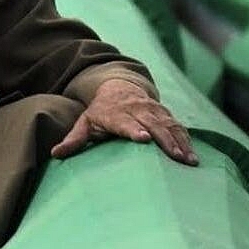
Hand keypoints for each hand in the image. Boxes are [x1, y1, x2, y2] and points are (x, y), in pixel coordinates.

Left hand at [50, 79, 197, 165]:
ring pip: (168, 126)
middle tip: (176, 158)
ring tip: (189, 161)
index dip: (134, 129)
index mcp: (115, 113)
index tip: (143, 139)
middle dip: (164, 140)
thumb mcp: (85, 122)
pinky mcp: (165, 113)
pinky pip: (178, 127)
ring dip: (180, 143)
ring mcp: (152, 110)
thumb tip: (55, 154)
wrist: (119, 87)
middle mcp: (136, 110)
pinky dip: (186, 140)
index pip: (125, 122)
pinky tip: (194, 157)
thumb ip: (74, 139)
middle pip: (152, 124)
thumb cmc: (100, 111)